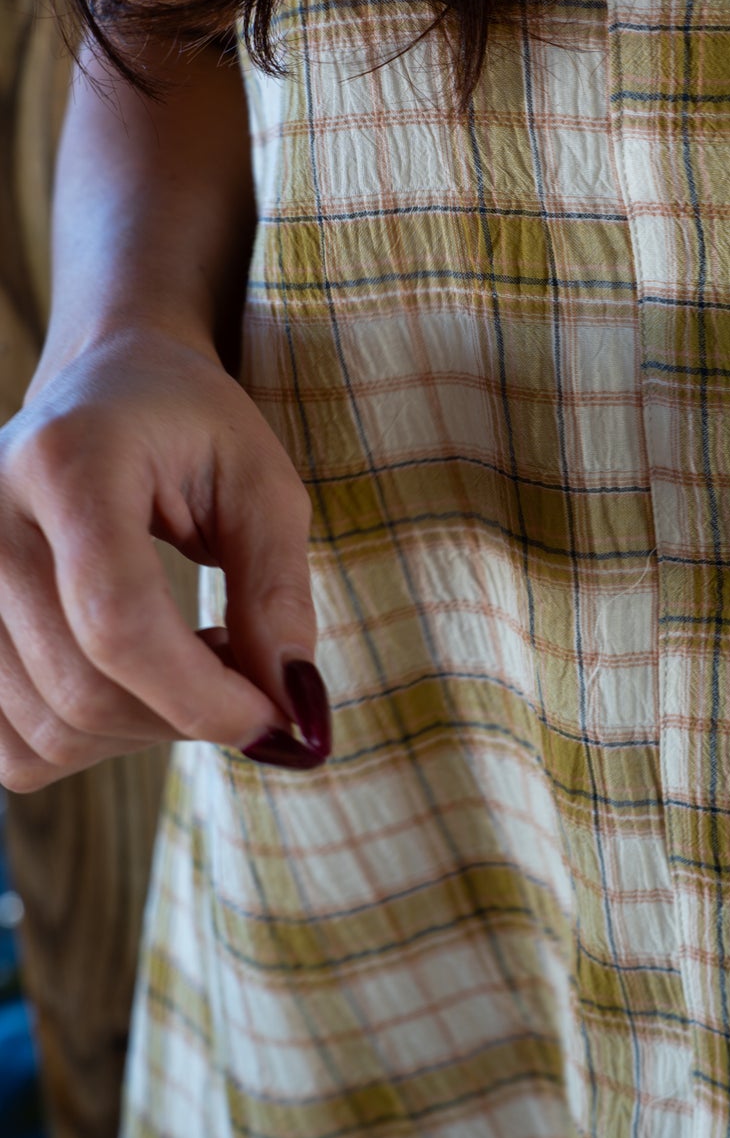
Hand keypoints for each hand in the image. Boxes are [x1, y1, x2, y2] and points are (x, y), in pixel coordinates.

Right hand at [0, 328, 329, 789]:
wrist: (101, 386)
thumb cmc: (191, 427)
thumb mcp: (261, 482)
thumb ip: (278, 591)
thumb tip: (293, 707)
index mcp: (64, 465)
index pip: (116, 622)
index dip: (202, 695)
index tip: (274, 717)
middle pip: (82, 690)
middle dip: (187, 713)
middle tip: (247, 671)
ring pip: (48, 735)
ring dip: (144, 729)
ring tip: (191, 658)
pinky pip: (12, 751)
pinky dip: (88, 741)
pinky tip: (133, 681)